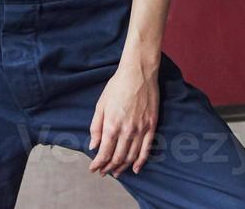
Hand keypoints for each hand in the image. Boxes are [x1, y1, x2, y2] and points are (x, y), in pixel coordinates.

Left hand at [88, 60, 158, 178]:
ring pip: (131, 156)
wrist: (139, 72)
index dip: (98, 164)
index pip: (104, 153)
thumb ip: (96, 127)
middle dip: (109, 168)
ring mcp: (141, 129)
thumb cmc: (117, 86)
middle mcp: (127, 131)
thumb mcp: (101, 105)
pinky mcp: (151, 125)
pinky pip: (147, 148)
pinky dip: (141, 161)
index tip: (93, 169)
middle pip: (117, 158)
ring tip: (116, 173)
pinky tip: (135, 169)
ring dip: (122, 167)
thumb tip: (93, 146)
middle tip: (103, 172)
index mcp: (112, 125)